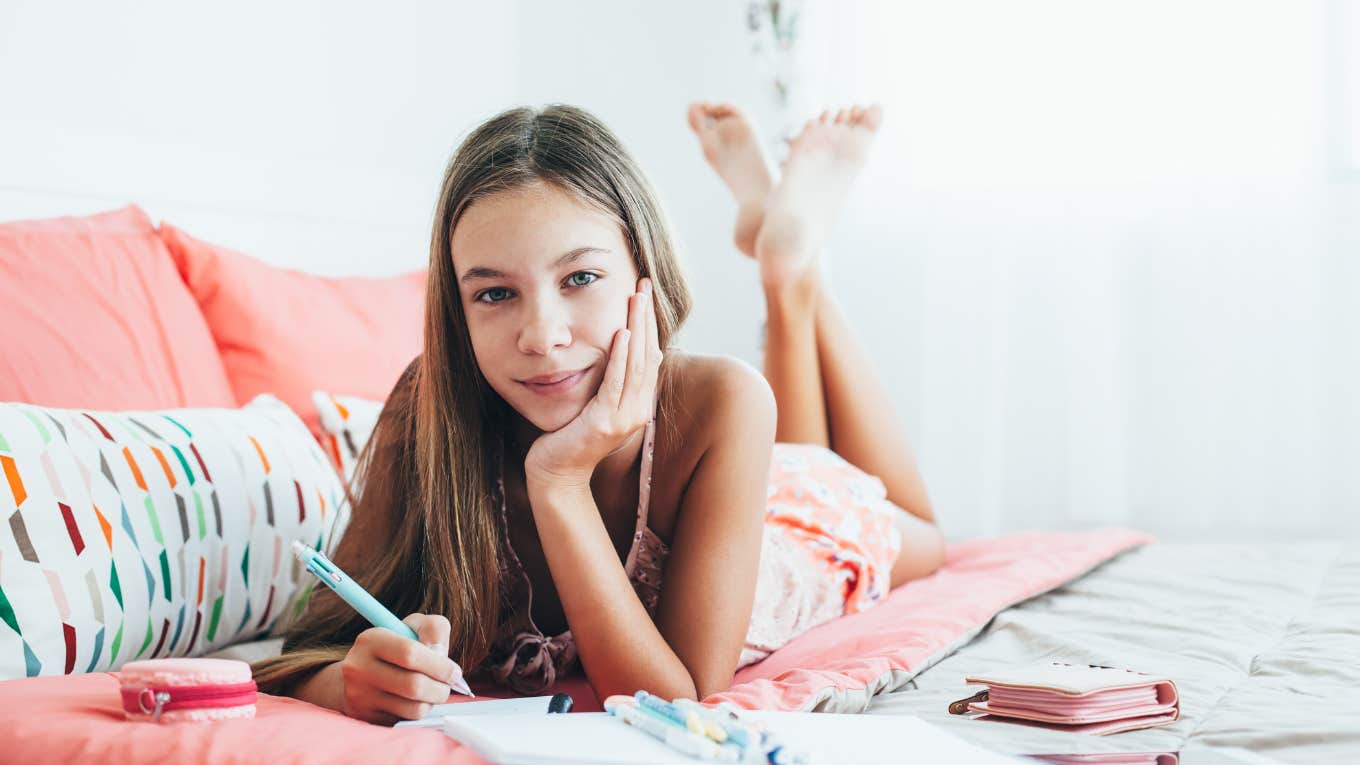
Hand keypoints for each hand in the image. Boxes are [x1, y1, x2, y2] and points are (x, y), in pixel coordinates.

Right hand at [337, 613, 463, 724]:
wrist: (358, 675)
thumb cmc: (396, 648)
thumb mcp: (413, 627)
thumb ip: (434, 630)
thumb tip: (440, 654)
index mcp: (371, 639)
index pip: (410, 653)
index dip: (440, 665)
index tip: (454, 671)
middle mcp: (359, 667)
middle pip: (414, 685)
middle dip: (441, 688)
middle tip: (448, 685)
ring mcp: (360, 695)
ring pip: (413, 707)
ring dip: (433, 702)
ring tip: (433, 692)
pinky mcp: (366, 717)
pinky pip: (405, 720)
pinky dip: (419, 711)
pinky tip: (417, 701)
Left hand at [525, 277, 662, 485]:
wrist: (556, 472)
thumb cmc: (570, 435)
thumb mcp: (596, 403)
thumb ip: (610, 380)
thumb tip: (625, 349)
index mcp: (638, 404)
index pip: (650, 355)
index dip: (650, 323)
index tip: (644, 293)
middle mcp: (638, 411)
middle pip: (648, 354)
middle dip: (647, 317)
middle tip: (645, 284)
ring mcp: (624, 418)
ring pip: (636, 364)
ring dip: (637, 327)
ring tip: (636, 298)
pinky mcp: (604, 422)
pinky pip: (615, 382)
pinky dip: (619, 356)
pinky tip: (621, 333)